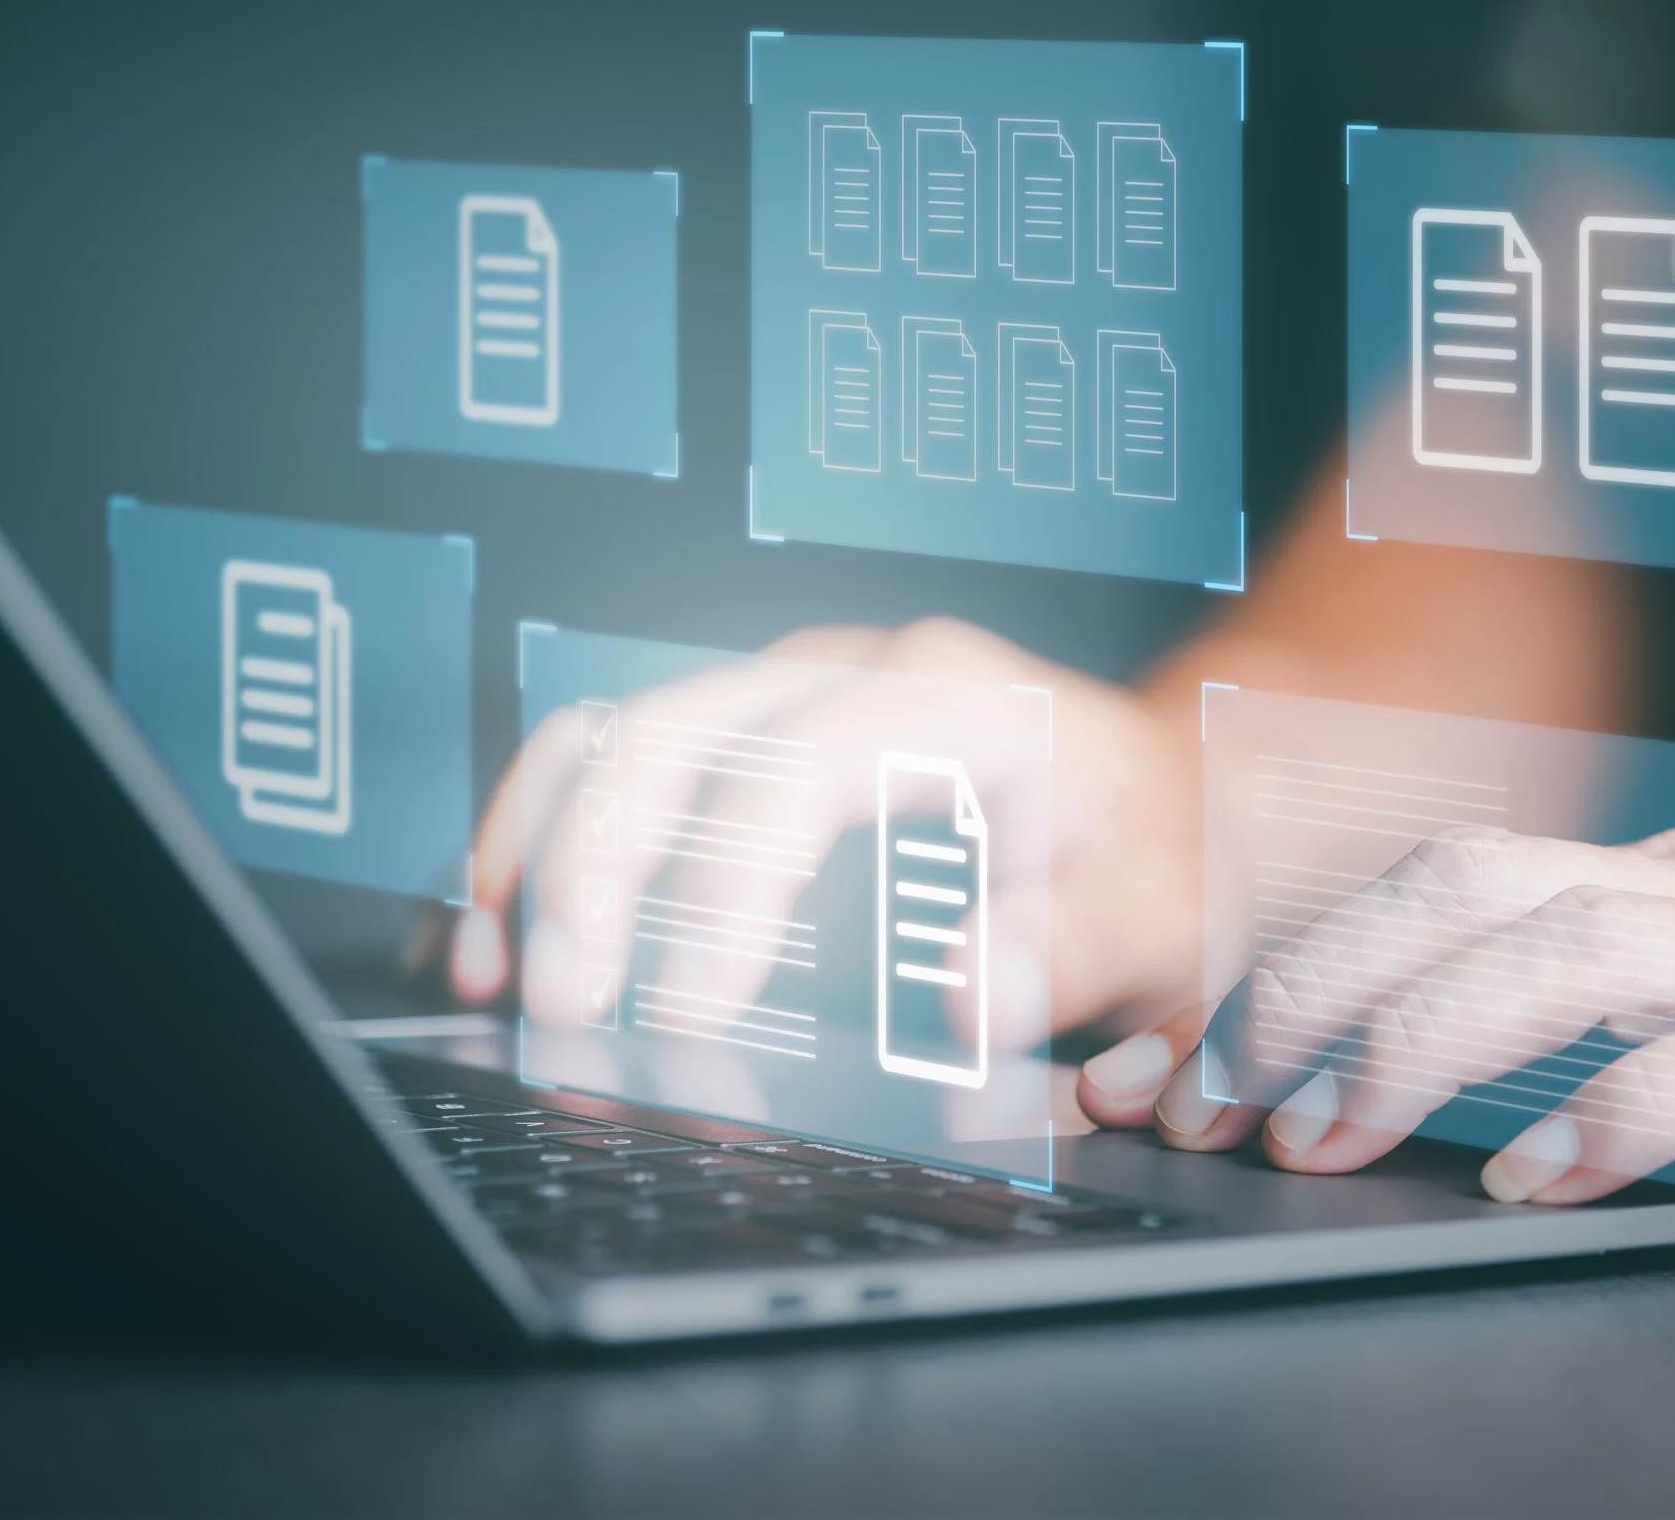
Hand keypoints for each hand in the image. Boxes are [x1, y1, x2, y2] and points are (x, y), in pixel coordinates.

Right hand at [451, 618, 1199, 1043]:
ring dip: (539, 845)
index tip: (684, 1005)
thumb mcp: (1156, 910)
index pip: (793, 772)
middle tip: (563, 1005)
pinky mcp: (755, 733)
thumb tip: (965, 998)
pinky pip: (618, 756)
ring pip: (616, 732)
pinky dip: (547, 834)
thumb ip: (1068, 952)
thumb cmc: (1163, 850)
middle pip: (671, 735)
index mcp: (948, 695)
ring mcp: (790, 691)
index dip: (721, 889)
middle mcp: (851, 670)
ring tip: (497, 968)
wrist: (1177, 795)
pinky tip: (512, 923)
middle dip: (593, 870)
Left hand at [1078, 825, 1674, 1253]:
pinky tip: (1538, 1179)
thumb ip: (1659, 1001)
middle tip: (1214, 1092)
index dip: (1310, 955)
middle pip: (1467, 889)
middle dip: (1315, 984)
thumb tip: (1510, 1063)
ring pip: (1563, 951)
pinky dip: (1612, 1112)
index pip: (1454, 883)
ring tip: (1323, 1132)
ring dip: (1419, 1041)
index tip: (1206, 1048)